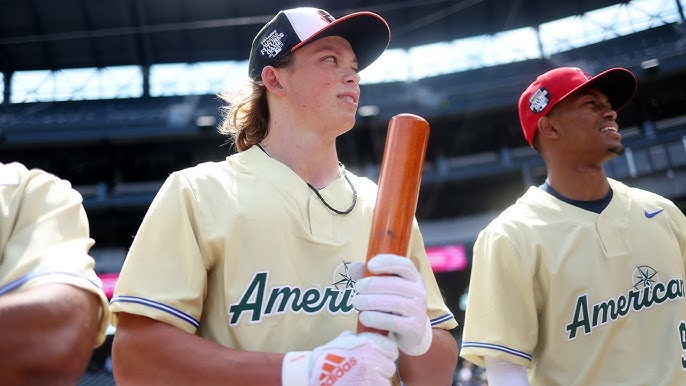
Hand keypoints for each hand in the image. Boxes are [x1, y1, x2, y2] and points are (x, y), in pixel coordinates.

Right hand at [282, 331, 397, 385]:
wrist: (315, 374)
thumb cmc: (327, 357)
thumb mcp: (342, 339)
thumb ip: (357, 337)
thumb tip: (365, 335)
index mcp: (368, 343)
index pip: (391, 349)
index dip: (386, 353)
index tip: (381, 356)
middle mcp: (372, 358)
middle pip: (389, 366)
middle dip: (381, 368)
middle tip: (369, 369)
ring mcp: (371, 374)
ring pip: (385, 379)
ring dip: (377, 379)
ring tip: (363, 377)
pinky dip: (373, 385)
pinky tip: (362, 383)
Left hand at [352, 254, 432, 355]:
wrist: (408, 332)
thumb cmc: (392, 304)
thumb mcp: (382, 288)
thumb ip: (368, 275)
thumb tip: (352, 267)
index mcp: (413, 278)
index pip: (404, 265)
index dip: (387, 262)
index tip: (369, 265)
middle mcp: (419, 292)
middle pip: (395, 285)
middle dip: (371, 285)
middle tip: (356, 288)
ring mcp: (418, 311)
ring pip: (393, 303)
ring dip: (370, 302)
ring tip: (357, 303)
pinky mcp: (413, 328)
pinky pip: (392, 321)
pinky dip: (375, 318)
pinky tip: (364, 317)